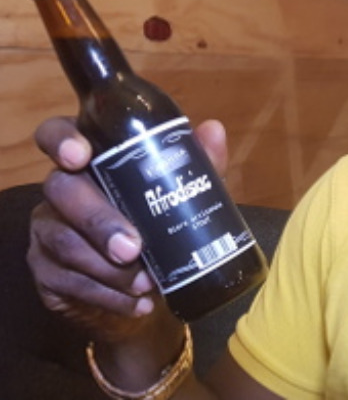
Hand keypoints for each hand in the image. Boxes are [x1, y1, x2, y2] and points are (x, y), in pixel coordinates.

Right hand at [27, 117, 229, 341]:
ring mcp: (48, 232)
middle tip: (132, 249)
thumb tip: (213, 130)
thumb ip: (198, 164)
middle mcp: (61, 191)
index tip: (81, 156)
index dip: (62, 140)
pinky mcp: (46, 274)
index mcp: (92, 162)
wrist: (147, 292)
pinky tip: (137, 305)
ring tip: (146, 284)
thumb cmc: (161, 228)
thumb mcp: (186, 196)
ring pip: (64, 243)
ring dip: (108, 268)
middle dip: (99, 220)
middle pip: (62, 191)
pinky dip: (108, 296)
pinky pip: (68, 283)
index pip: (56, 134)